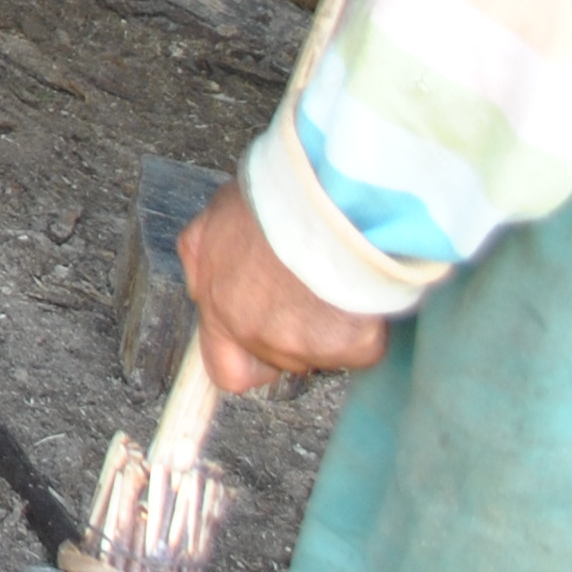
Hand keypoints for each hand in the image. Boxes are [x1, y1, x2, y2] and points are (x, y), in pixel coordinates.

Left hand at [178, 182, 389, 393]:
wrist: (329, 202)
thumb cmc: (275, 201)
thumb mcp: (216, 219)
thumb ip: (204, 257)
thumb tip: (203, 281)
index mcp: (219, 307)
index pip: (223, 370)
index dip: (245, 362)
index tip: (260, 347)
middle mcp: (256, 334)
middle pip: (278, 359)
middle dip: (294, 336)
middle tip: (309, 294)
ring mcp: (305, 346)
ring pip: (322, 353)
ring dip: (330, 327)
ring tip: (335, 280)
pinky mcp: (352, 349)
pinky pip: (364, 347)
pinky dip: (368, 326)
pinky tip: (361, 289)